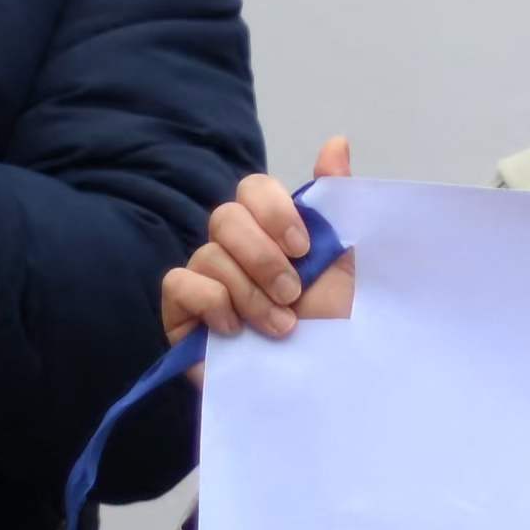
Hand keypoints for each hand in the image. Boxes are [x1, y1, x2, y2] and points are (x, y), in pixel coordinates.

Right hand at [164, 139, 358, 340]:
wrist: (324, 388)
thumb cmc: (339, 330)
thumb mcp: (350, 264)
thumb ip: (338, 204)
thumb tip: (336, 141)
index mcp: (273, 233)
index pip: (253, 189)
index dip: (276, 212)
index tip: (306, 248)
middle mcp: (235, 250)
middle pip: (225, 217)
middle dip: (264, 257)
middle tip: (294, 294)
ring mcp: (205, 281)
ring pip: (208, 254)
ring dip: (250, 293)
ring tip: (281, 328)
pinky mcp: (181, 314)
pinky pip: (179, 283)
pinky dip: (212, 302)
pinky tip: (235, 330)